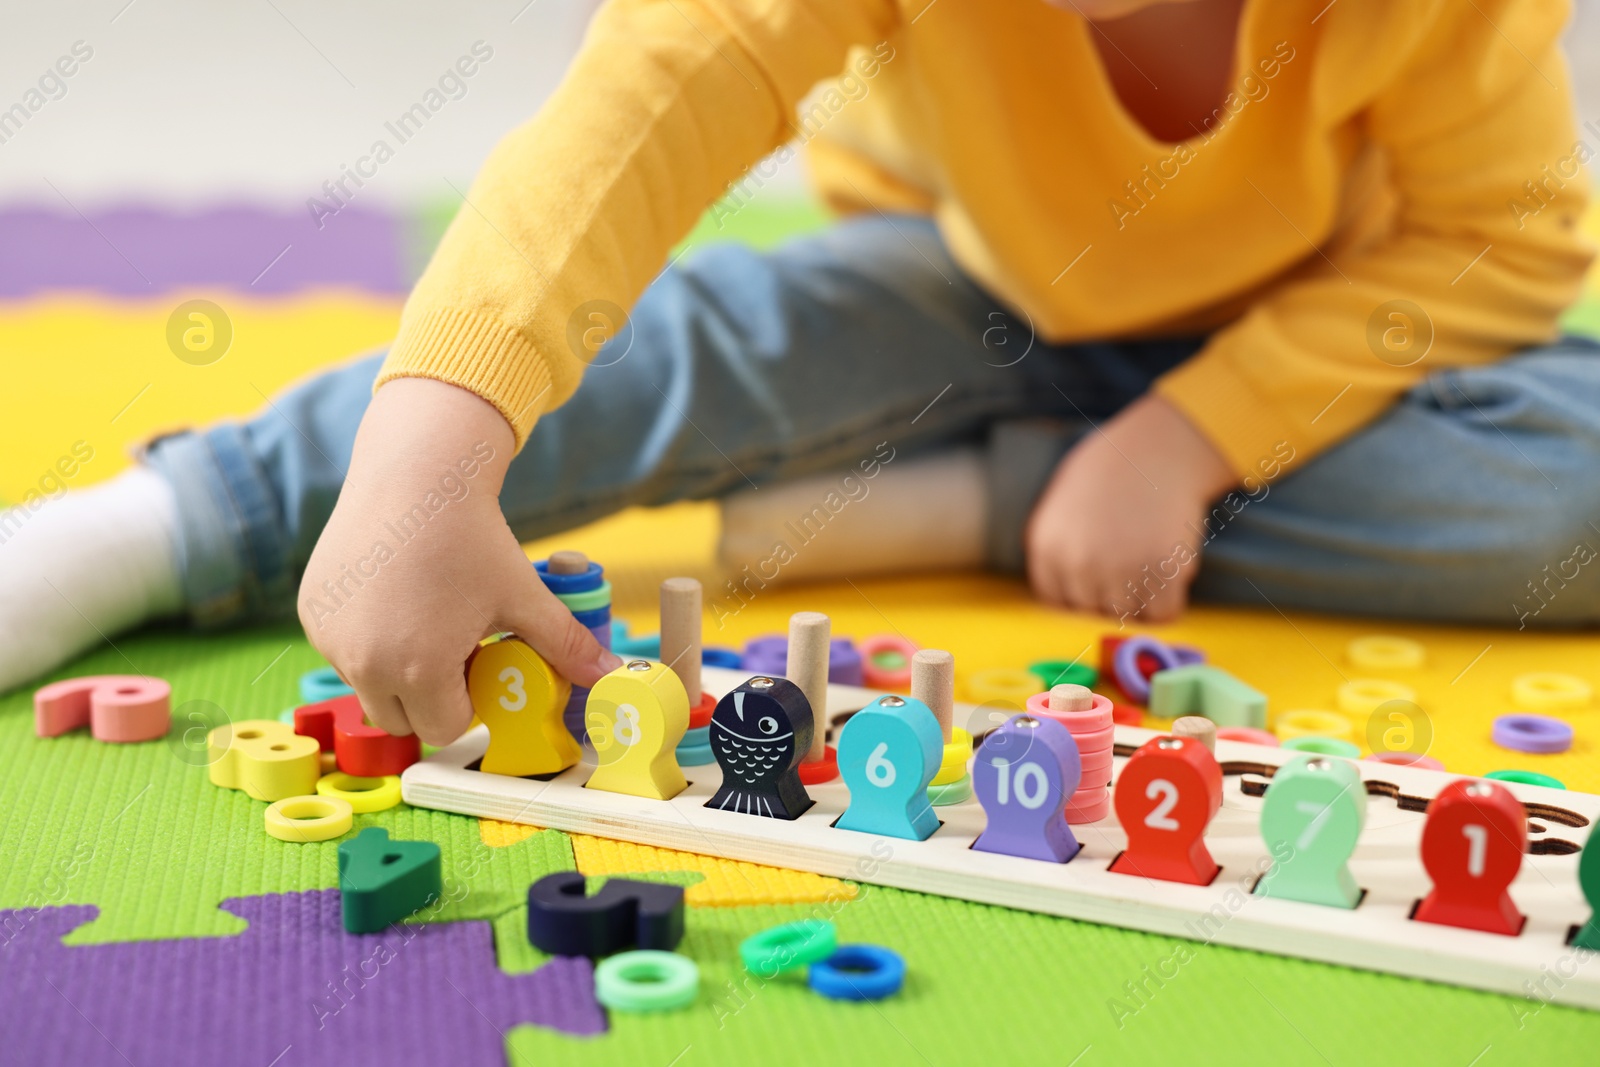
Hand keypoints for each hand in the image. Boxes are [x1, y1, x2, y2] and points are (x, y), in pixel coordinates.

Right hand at [298, 378, 620, 744]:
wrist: (417, 475)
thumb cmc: (474, 538)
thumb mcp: (523, 597)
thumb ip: (565, 646)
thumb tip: (611, 674)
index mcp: (419, 671)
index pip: (444, 729)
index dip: (468, 704)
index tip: (480, 666)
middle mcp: (364, 664)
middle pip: (401, 719)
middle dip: (431, 698)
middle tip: (455, 648)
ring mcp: (330, 639)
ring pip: (368, 686)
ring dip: (395, 671)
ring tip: (426, 616)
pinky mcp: (312, 613)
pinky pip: (341, 651)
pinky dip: (366, 640)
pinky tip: (394, 596)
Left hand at [1024, 393, 1236, 622]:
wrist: (1161, 446)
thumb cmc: (1112, 469)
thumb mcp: (1061, 504)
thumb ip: (1059, 548)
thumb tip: (1068, 594)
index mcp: (1046, 547)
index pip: (1055, 601)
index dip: (1079, 594)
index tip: (1098, 583)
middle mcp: (1078, 565)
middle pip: (1090, 610)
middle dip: (1110, 596)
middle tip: (1130, 568)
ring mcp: (1120, 571)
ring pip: (1126, 615)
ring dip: (1141, 600)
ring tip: (1149, 565)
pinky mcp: (1162, 573)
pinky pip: (1164, 613)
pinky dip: (1171, 601)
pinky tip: (1170, 572)